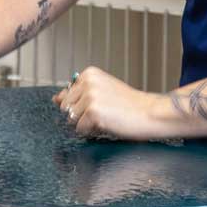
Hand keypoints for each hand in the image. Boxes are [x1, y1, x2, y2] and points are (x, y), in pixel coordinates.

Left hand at [53, 66, 171, 140]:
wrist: (151, 113)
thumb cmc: (130, 105)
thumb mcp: (102, 91)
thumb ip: (78, 94)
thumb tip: (55, 99)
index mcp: (89, 74)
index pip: (67, 95)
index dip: (81, 106)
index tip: (99, 105)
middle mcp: (87, 82)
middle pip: (66, 108)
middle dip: (80, 115)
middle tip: (104, 113)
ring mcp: (89, 97)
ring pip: (72, 120)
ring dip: (86, 124)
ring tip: (106, 119)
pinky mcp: (93, 112)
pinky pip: (80, 130)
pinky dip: (92, 132)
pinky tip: (108, 125)